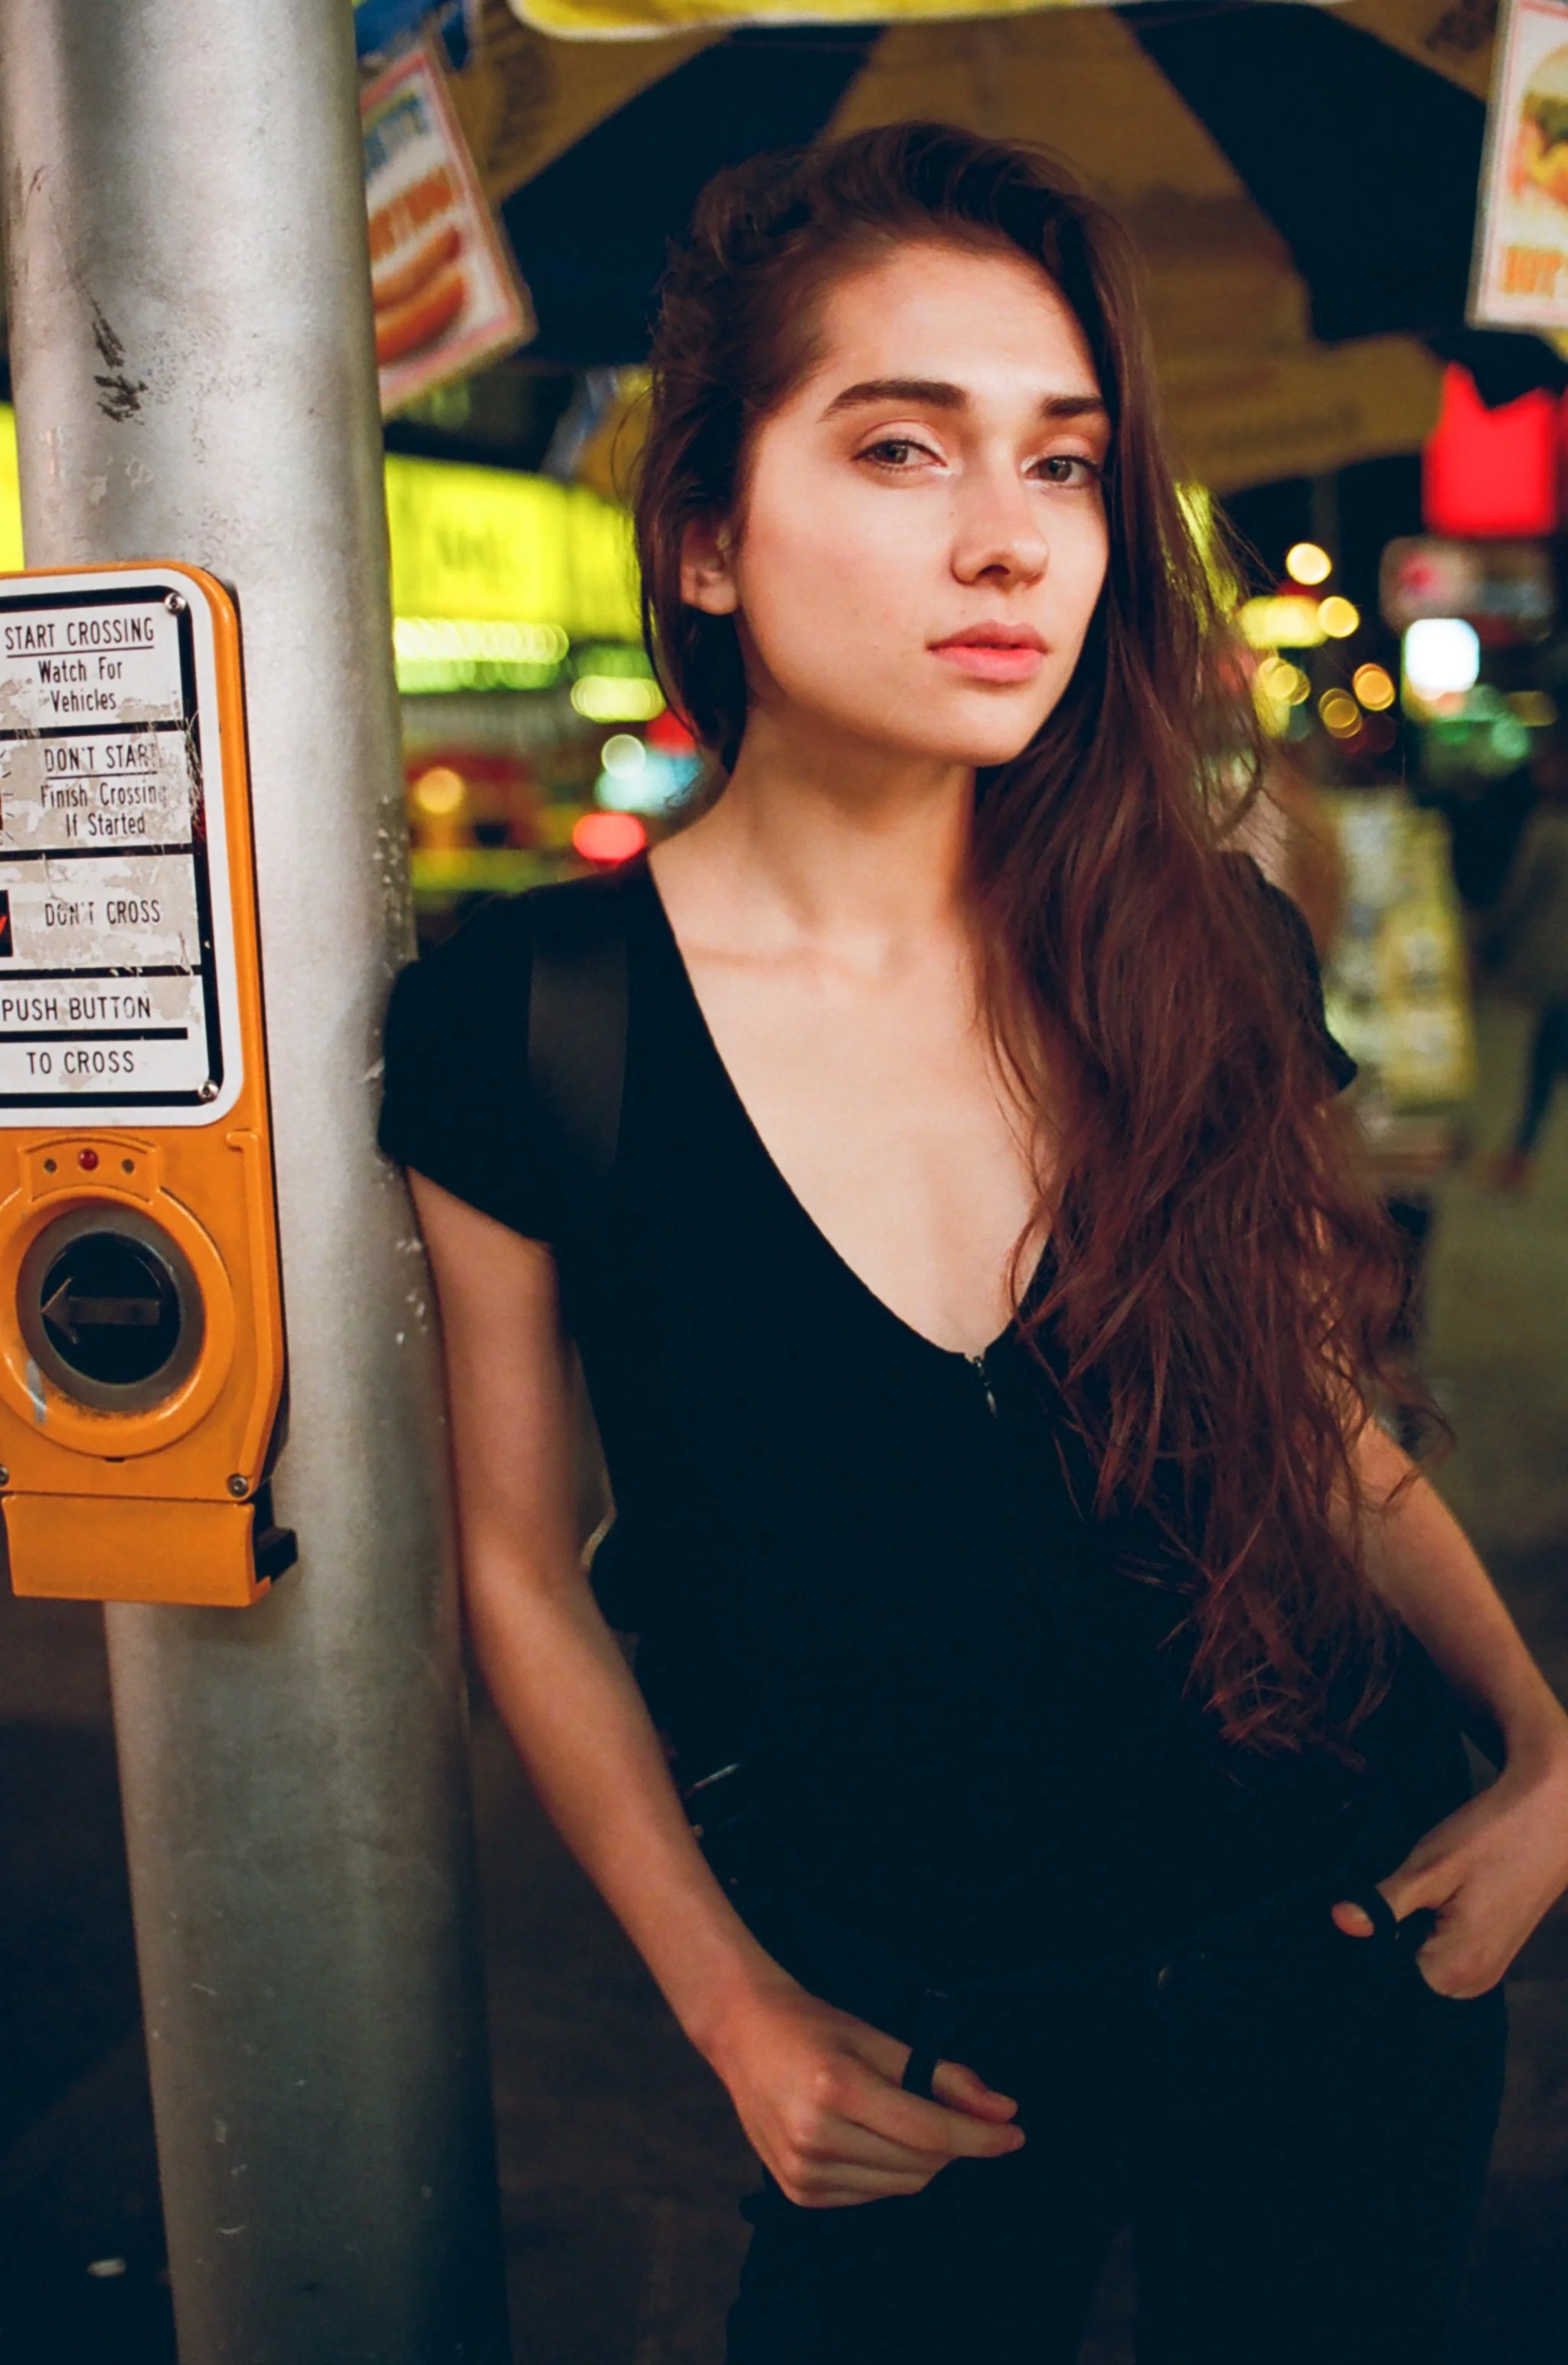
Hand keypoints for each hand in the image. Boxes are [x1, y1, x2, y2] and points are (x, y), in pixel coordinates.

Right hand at [703, 1967, 1024, 2207]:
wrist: (743, 2035)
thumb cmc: (813, 2027)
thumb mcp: (879, 2038)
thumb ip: (943, 2075)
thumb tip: (1004, 2110)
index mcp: (836, 2089)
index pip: (928, 2130)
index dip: (979, 2136)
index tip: (1015, 2133)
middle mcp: (816, 2137)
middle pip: (920, 2163)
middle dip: (953, 2143)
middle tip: (957, 2112)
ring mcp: (803, 2172)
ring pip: (901, 2185)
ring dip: (923, 2159)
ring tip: (905, 2118)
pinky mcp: (798, 2193)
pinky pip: (871, 2195)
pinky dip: (889, 2171)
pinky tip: (874, 2138)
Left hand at [1331, 1745, 1567, 1996]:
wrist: (1549, 1817)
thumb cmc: (1492, 1838)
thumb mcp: (1429, 1867)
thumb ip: (1383, 1902)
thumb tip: (1338, 1922)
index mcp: (1454, 1971)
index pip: (1383, 1982)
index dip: (1357, 1952)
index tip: (1338, 1923)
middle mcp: (1472, 1985)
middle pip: (1402, 1980)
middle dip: (1377, 1947)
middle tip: (1356, 1907)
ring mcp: (1484, 1973)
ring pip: (1420, 1969)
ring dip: (1398, 1941)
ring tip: (1385, 1903)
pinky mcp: (1488, 1955)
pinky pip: (1440, 1960)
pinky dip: (1419, 1937)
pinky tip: (1410, 1907)